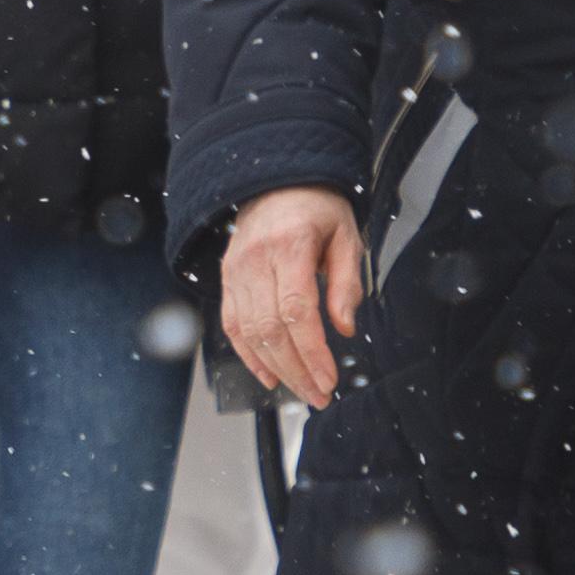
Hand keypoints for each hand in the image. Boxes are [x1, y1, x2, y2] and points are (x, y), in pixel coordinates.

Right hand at [220, 185, 363, 408]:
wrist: (277, 180)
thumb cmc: (317, 207)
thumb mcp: (347, 235)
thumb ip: (347, 283)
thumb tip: (346, 327)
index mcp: (290, 245)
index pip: (297, 310)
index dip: (312, 351)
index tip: (329, 377)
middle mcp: (257, 259)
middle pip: (271, 329)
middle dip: (296, 370)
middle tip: (319, 394)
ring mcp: (237, 270)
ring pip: (249, 333)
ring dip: (276, 369)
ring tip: (302, 390)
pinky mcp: (228, 279)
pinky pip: (233, 325)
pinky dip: (248, 356)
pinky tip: (269, 375)